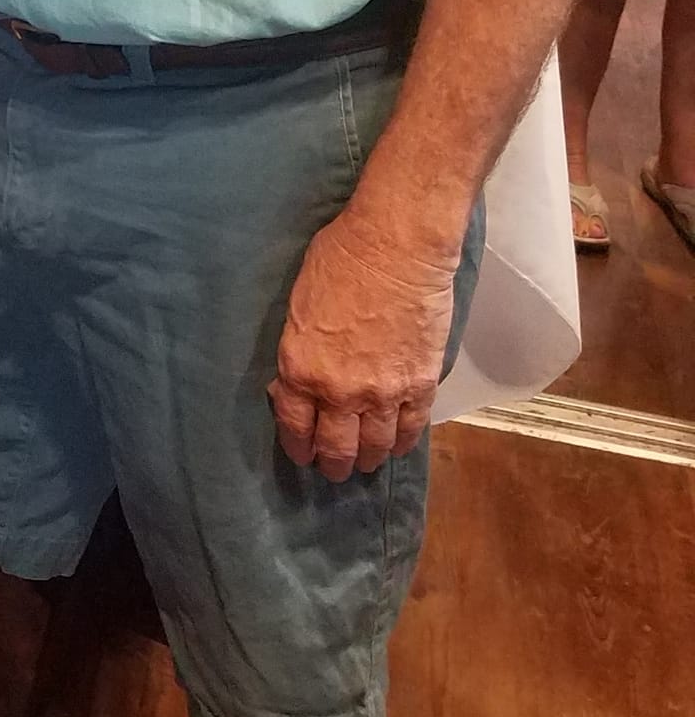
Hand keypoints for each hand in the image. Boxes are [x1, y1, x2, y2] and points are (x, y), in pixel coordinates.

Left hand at [269, 209, 460, 480]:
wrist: (396, 248)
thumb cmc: (339, 261)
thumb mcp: (298, 306)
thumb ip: (299, 351)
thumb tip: (295, 380)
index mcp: (302, 369)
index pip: (296, 426)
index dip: (299, 445)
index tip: (302, 453)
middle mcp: (341, 392)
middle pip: (336, 446)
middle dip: (332, 463)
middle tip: (333, 469)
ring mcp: (385, 393)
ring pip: (375, 446)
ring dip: (367, 458)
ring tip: (364, 462)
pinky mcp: (421, 385)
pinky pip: (411, 429)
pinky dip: (403, 443)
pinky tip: (396, 446)